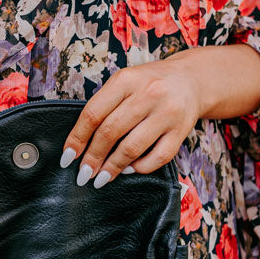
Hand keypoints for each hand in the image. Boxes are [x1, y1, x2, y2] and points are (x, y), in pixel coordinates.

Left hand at [60, 55, 201, 187]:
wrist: (191, 80)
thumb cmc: (149, 85)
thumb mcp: (124, 83)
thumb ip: (104, 106)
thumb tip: (80, 144)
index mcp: (126, 80)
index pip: (93, 113)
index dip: (77, 139)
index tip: (67, 158)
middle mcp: (148, 94)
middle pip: (110, 132)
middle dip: (93, 158)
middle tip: (83, 174)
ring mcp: (166, 113)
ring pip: (132, 147)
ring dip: (112, 167)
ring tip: (101, 178)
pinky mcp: (181, 131)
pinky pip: (157, 157)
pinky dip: (139, 168)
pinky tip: (128, 170)